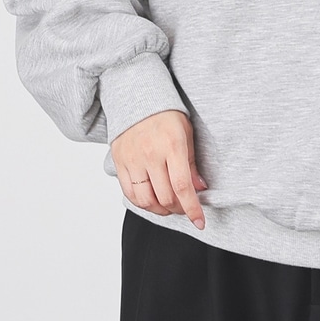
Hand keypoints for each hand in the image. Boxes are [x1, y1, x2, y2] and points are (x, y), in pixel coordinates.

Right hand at [110, 109, 208, 228]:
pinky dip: (142, 204)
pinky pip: (129, 194)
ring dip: (160, 210)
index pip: (182, 187)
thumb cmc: (166, 115)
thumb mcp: (187, 133)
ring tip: (169, 206)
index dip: (192, 209)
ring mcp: (132, 160)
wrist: (136, 98)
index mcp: (172, 146)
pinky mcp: (119, 163)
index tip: (200, 222)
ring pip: (146, 201)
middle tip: (186, 208)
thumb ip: (192, 163)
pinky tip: (152, 201)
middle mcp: (150, 155)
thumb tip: (199, 189)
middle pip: (165, 198)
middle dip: (179, 209)